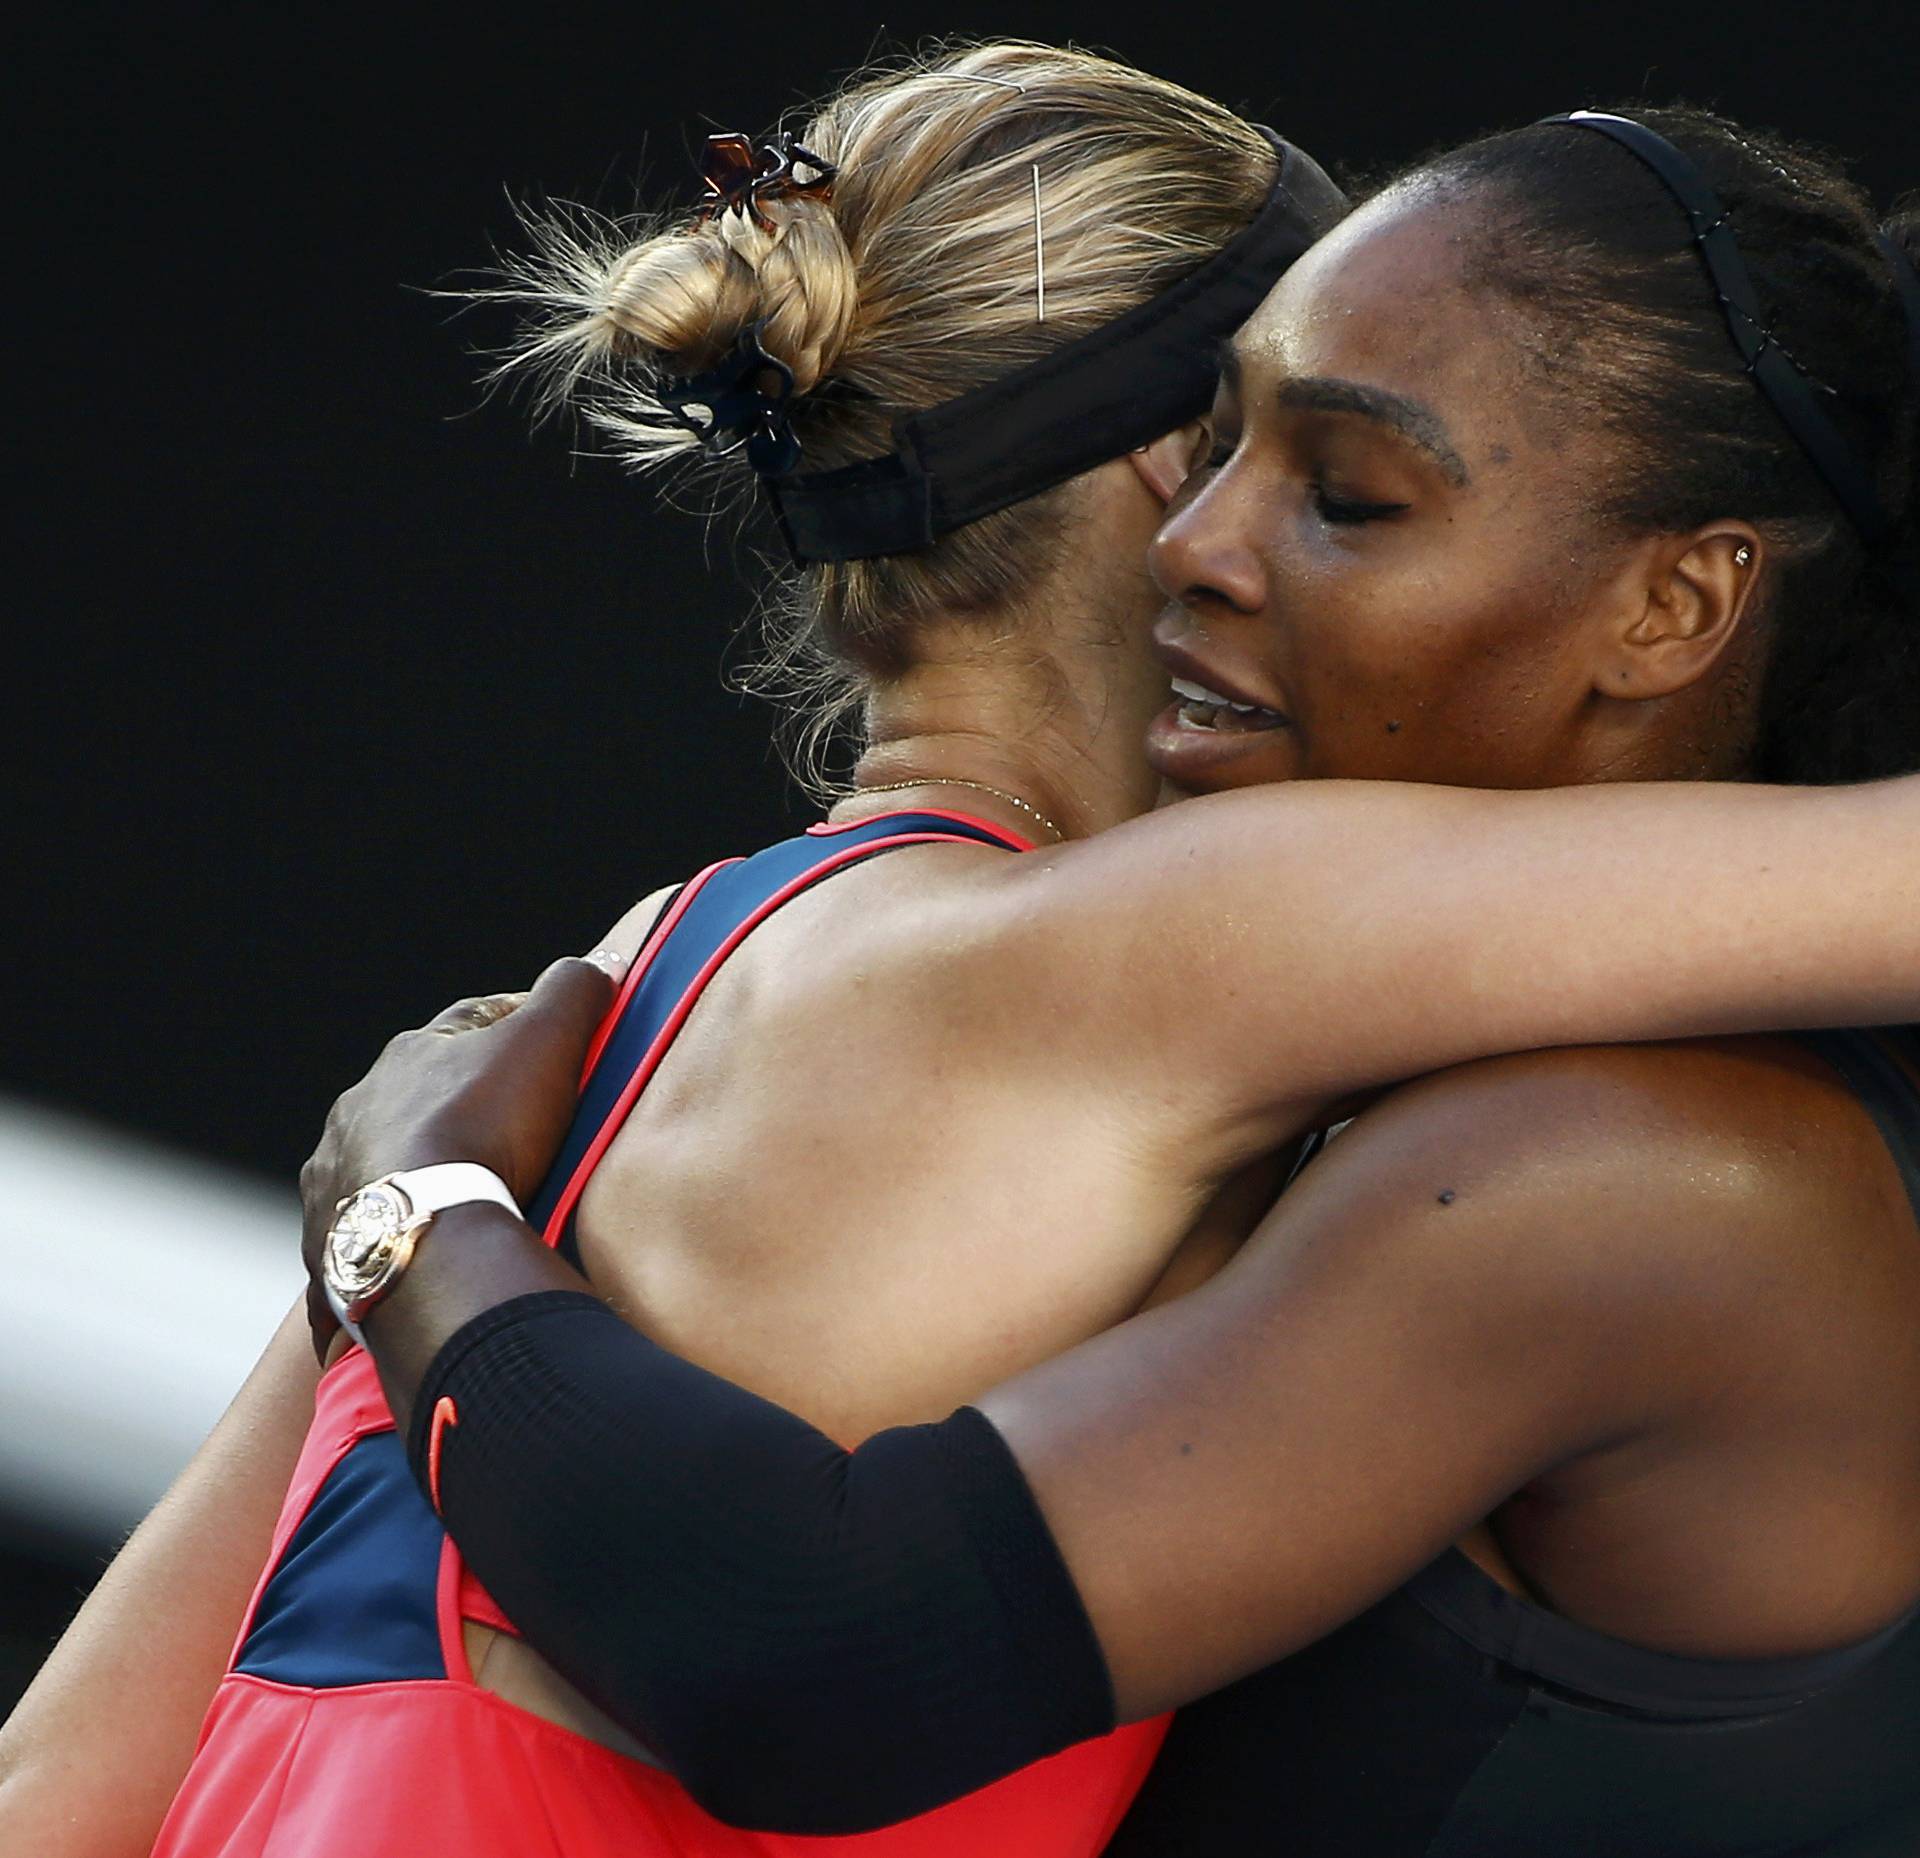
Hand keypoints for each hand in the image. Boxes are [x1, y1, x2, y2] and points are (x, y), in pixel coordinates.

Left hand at [299, 952, 624, 1362]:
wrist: (427, 1235)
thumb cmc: (486, 1130)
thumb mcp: (546, 1042)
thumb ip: (573, 992)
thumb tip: (603, 961)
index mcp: (406, 1057)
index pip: (470, 1024)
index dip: (518, 1027)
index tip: (557, 1047)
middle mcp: (358, 1111)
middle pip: (422, 1096)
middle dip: (462, 1105)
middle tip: (515, 1131)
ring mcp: (336, 1180)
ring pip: (384, 1163)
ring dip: (416, 1170)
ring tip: (463, 1196)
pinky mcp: (329, 1244)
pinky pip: (364, 1234)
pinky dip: (392, 1235)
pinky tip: (419, 1250)